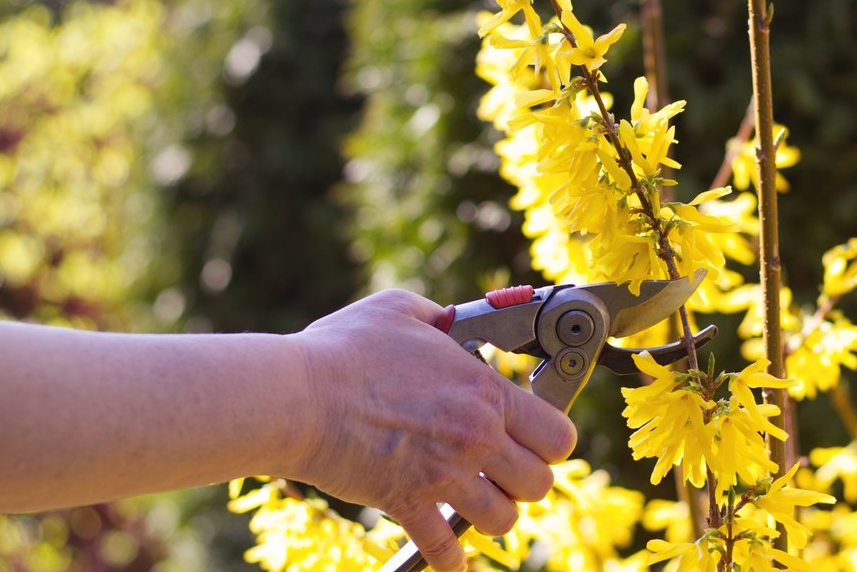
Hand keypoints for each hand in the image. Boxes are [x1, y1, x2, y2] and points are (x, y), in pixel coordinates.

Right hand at [288, 290, 576, 571]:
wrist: (297, 396)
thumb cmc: (344, 350)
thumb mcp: (400, 310)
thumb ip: (438, 317)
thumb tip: (449, 320)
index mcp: (484, 391)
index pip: (558, 434)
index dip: (551, 439)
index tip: (534, 437)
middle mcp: (476, 437)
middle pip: (540, 483)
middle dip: (526, 480)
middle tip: (505, 470)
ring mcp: (444, 475)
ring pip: (504, 520)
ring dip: (494, 514)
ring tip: (476, 501)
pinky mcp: (407, 503)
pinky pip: (445, 550)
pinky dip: (450, 557)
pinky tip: (449, 552)